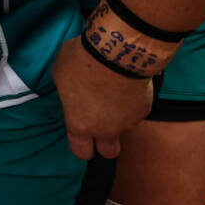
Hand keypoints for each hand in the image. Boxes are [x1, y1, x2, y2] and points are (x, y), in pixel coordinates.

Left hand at [51, 35, 152, 159]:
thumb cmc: (82, 61)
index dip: (81, 145)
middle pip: (109, 152)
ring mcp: (127, 122)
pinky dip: (130, 102)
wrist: (116, 52)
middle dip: (105, 143)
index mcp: (80, 124)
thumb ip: (66, 93)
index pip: (81, 151)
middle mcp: (105, 129)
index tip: (82, 135)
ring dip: (118, 116)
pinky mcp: (143, 110)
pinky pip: (135, 111)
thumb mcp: (60, 75)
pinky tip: (124, 83)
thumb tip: (71, 93)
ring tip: (112, 90)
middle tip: (101, 123)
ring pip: (123, 127)